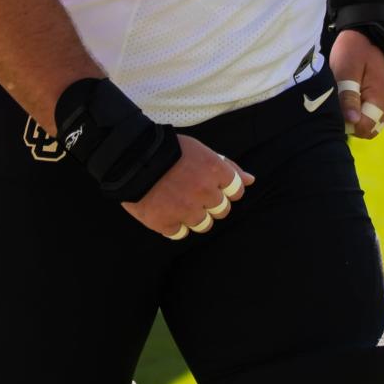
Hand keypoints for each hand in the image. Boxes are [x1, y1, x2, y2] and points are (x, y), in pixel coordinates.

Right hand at [121, 135, 253, 239]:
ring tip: (179, 202)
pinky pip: (180, 233)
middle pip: (222, 210)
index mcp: (215, 171)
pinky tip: (166, 209)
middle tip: (193, 192)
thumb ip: (228, 167)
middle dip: (212, 203)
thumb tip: (251, 180)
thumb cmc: (170, 150)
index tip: (214, 187)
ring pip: (204, 225)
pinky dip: (175, 224)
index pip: (236, 191)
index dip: (226, 190)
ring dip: (195, 216)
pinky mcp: (167, 224)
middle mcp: (204, 192)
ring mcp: (186, 210)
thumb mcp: (202, 151)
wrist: (132, 156)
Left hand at [330, 29, 383, 140]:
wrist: (367, 29)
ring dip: (356, 116)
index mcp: (382, 96)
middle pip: (370, 128)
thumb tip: (352, 121)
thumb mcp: (346, 70)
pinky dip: (361, 109)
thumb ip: (349, 96)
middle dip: (352, 122)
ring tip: (343, 98)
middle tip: (338, 104)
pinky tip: (349, 94)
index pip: (366, 127)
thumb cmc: (354, 48)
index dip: (348, 123)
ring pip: (371, 122)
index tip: (336, 109)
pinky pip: (373, 111)